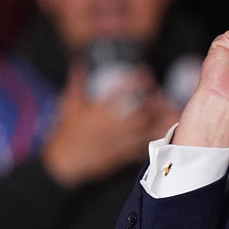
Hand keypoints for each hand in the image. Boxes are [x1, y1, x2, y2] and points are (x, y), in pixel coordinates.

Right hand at [41, 65, 174, 187]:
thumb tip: (81, 65)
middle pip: (143, 111)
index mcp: (101, 112)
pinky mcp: (126, 154)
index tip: (145, 73)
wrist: (67, 163)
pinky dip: (154, 136)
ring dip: (157, 117)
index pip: (124, 91)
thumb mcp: (69, 106)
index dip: (138, 80)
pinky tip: (157, 129)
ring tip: (161, 109)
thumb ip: (77, 84)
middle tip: (156, 93)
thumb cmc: (67, 133)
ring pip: (148, 128)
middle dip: (153, 100)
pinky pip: (146, 145)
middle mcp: (115, 125)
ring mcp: (122, 141)